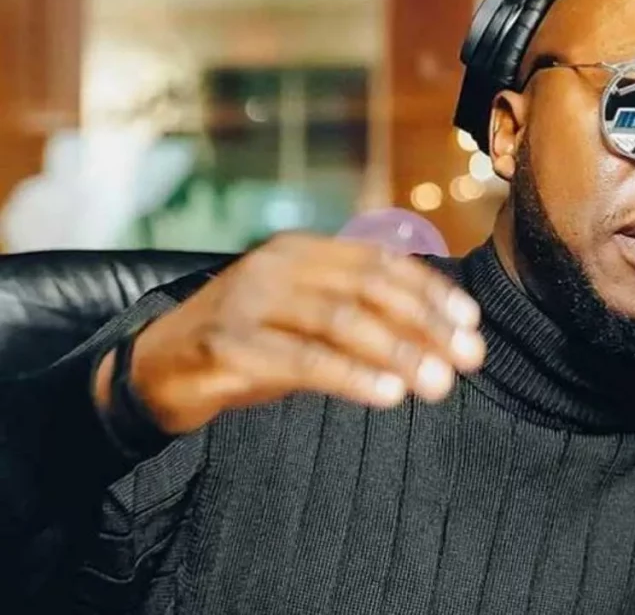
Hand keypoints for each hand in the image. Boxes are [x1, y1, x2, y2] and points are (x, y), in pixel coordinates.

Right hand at [92, 233, 484, 434]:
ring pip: (340, 319)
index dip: (431, 291)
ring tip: (438, 383)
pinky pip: (301, 359)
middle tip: (467, 359)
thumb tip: (436, 336)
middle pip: (368, 287)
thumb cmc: (248, 341)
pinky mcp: (228, 343)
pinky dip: (350, 375)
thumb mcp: (306, 318)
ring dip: (397, 352)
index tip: (470, 324)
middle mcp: (278, 264)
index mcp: (303, 250)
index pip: (381, 261)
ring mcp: (249, 300)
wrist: (155, 366)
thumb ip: (359, 316)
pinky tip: (386, 393)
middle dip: (425, 323)